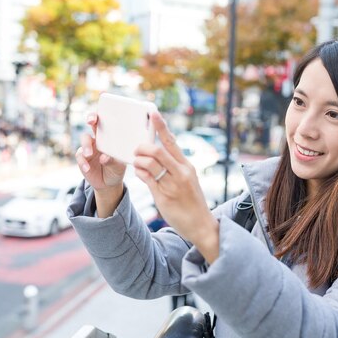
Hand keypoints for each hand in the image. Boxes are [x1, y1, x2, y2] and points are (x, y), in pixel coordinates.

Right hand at [75, 113, 126, 215]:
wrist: (109, 184)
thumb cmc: (116, 169)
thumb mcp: (118, 166)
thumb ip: (112, 160)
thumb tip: (104, 157)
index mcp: (109, 137)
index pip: (104, 122)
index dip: (101, 115)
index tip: (101, 113)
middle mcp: (97, 139)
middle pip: (91, 124)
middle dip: (90, 119)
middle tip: (90, 121)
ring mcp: (89, 148)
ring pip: (84, 139)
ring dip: (86, 145)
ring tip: (89, 154)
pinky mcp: (82, 159)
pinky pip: (80, 157)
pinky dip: (83, 162)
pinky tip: (87, 168)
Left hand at [133, 112, 219, 262]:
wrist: (201, 224)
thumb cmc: (192, 201)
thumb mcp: (188, 179)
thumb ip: (175, 167)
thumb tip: (158, 155)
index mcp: (187, 166)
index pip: (172, 142)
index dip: (161, 126)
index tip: (153, 113)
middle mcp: (180, 172)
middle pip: (157, 151)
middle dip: (142, 147)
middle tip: (136, 149)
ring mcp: (172, 184)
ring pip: (149, 164)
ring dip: (139, 161)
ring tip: (137, 163)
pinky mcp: (163, 196)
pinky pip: (146, 179)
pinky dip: (140, 173)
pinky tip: (139, 174)